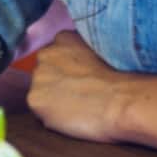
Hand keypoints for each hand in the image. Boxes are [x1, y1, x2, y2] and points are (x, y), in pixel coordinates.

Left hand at [25, 31, 144, 142]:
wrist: (122, 101)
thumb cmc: (120, 80)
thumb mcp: (100, 52)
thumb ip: (81, 53)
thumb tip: (76, 63)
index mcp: (63, 38)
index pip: (56, 56)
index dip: (67, 71)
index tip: (80, 80)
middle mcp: (44, 54)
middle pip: (45, 72)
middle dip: (57, 83)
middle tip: (79, 95)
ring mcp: (37, 77)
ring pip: (41, 92)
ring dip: (53, 100)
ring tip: (78, 107)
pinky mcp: (35, 100)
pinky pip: (41, 111)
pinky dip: (52, 117)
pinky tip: (72, 118)